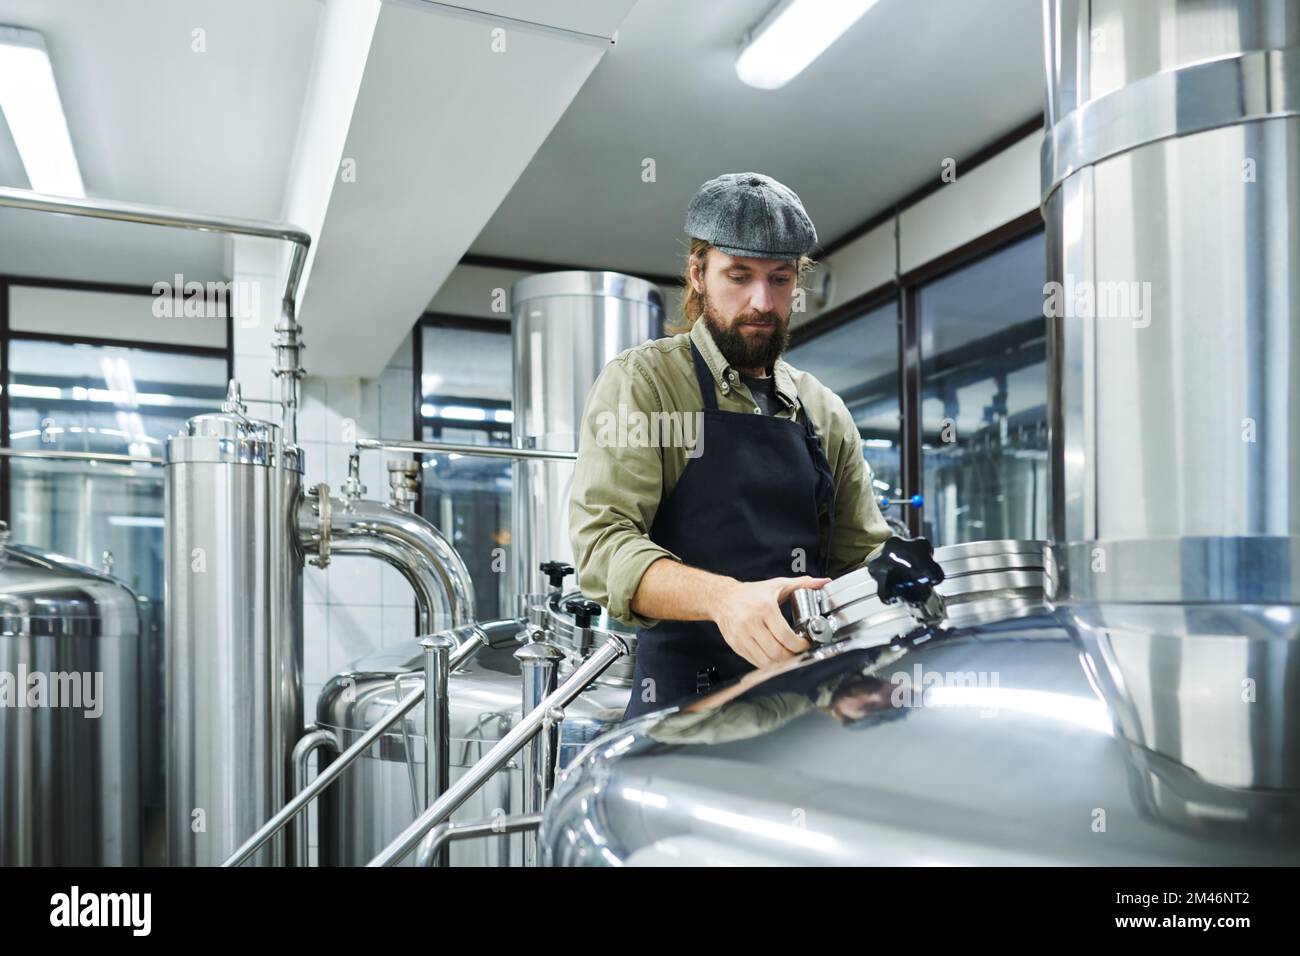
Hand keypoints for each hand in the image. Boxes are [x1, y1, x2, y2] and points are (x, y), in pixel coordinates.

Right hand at [710, 576, 830, 667]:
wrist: (722, 598)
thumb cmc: (752, 593)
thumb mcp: (777, 585)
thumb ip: (803, 583)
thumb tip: (824, 582)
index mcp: (764, 608)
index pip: (785, 636)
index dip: (799, 645)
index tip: (805, 643)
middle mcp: (751, 623)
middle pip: (776, 652)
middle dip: (792, 656)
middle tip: (798, 651)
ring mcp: (741, 636)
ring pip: (766, 661)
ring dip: (781, 662)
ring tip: (788, 655)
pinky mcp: (736, 645)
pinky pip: (755, 662)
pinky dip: (768, 664)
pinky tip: (775, 657)